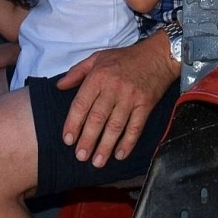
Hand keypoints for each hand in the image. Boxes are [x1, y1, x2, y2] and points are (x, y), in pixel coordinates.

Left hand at [56, 33, 175, 167]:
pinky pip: (135, 127)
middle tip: (80, 156)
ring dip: (106, 146)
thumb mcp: (98, 58)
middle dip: (88, 140)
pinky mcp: (145, 105)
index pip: (81, 104)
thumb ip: (77, 72)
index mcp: (98, 77)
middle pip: (97, 118)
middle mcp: (113, 88)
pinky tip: (120, 154)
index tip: (68, 140)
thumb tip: (59, 86)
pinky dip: (128, 142)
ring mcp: (130, 98)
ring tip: (97, 162)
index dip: (73, 123)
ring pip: (115, 126)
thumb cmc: (125, 58)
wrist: (158, 55)